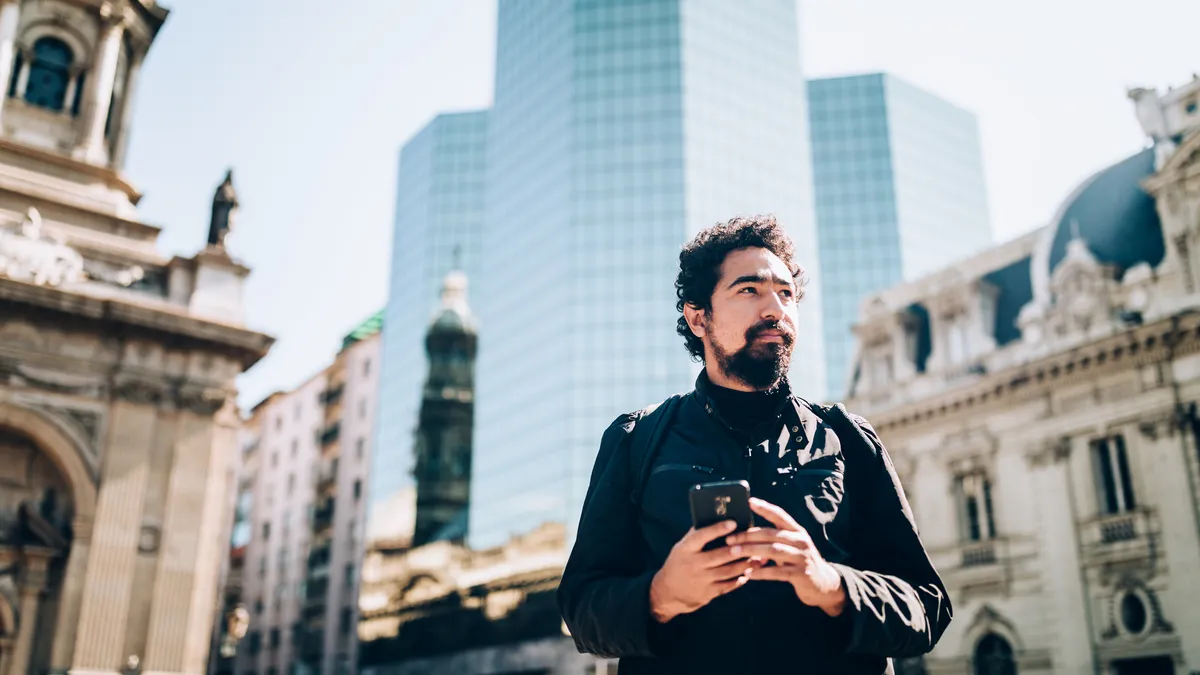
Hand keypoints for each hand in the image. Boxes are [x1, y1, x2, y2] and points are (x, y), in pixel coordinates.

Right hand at [649, 520, 757, 622]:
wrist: (667, 592)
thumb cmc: (679, 562)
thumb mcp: (682, 547)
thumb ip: (697, 536)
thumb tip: (716, 518)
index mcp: (685, 549)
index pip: (702, 536)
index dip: (717, 529)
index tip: (733, 522)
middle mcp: (693, 564)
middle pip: (719, 556)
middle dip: (738, 550)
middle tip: (754, 543)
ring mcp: (701, 580)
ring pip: (728, 572)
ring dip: (745, 565)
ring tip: (758, 558)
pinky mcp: (708, 594)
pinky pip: (728, 585)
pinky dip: (740, 579)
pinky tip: (749, 573)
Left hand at [725, 498, 846, 616]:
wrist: (823, 584)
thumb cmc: (799, 562)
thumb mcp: (791, 547)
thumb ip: (774, 540)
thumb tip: (746, 534)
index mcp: (797, 531)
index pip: (780, 515)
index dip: (765, 508)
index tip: (749, 501)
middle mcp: (801, 541)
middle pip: (771, 534)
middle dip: (748, 535)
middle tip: (729, 539)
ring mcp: (802, 557)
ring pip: (773, 551)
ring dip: (751, 551)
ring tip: (734, 553)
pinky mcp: (801, 574)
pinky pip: (777, 572)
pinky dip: (761, 572)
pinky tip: (748, 573)